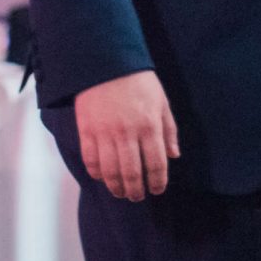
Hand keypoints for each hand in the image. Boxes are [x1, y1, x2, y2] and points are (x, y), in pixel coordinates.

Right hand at [74, 69, 179, 202]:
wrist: (106, 63)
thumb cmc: (138, 81)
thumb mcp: (161, 102)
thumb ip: (169, 130)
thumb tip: (174, 155)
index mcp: (149, 126)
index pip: (156, 164)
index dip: (157, 182)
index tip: (157, 190)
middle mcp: (127, 133)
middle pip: (132, 173)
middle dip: (136, 191)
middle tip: (138, 197)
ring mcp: (104, 133)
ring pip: (110, 171)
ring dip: (116, 187)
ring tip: (121, 192)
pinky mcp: (86, 131)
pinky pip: (90, 160)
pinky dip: (96, 173)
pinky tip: (102, 177)